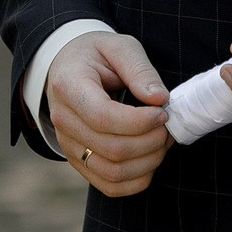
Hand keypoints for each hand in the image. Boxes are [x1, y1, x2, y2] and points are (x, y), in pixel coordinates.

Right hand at [45, 31, 173, 197]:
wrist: (67, 66)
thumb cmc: (96, 54)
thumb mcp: (118, 46)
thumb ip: (139, 70)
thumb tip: (159, 99)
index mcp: (68, 86)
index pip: (104, 118)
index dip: (140, 122)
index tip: (163, 112)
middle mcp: (63, 121)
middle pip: (112, 149)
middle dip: (151, 142)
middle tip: (169, 126)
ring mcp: (68, 145)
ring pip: (113, 173)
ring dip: (148, 162)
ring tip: (163, 140)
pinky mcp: (78, 161)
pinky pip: (109, 186)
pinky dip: (137, 180)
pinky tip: (151, 158)